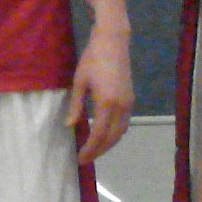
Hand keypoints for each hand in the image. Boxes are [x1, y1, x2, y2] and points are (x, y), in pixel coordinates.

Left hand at [67, 25, 133, 163]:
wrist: (113, 42)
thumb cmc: (92, 59)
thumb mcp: (79, 82)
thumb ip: (76, 106)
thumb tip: (70, 125)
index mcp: (106, 103)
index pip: (99, 134)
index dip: (90, 149)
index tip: (80, 158)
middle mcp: (121, 106)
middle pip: (112, 137)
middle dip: (99, 150)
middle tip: (85, 158)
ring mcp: (128, 103)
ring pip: (121, 132)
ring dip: (108, 144)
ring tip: (94, 150)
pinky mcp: (130, 99)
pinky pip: (124, 123)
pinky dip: (115, 133)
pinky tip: (105, 135)